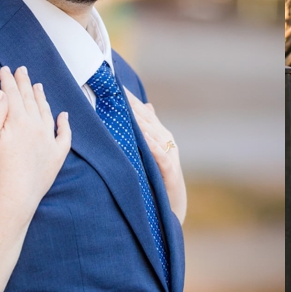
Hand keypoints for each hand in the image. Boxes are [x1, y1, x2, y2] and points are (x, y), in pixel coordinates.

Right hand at [0, 66, 70, 215]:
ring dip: (42, 98)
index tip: (4, 68)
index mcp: (19, 120)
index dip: (7, 80)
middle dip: (24, 83)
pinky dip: (65, 124)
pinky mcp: (57, 155)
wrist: (15, 196)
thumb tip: (1, 92)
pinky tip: (64, 116)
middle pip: (30, 99)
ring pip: (47, 112)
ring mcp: (49, 140)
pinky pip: (65, 135)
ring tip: (38, 86)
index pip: (12, 94)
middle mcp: (37, 126)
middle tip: (22, 69)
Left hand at [125, 91, 185, 221]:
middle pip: (150, 120)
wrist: (172, 204)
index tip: (118, 87)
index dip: (133, 100)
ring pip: (156, 135)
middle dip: (135, 106)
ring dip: (143, 123)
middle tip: (119, 92)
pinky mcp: (170, 172)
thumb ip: (150, 130)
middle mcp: (167, 142)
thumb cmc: (160, 177)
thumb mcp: (153, 152)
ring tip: (129, 110)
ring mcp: (170, 156)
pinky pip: (162, 157)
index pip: (145, 113)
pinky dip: (154, 147)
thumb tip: (147, 107)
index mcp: (161, 136)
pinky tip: (145, 139)